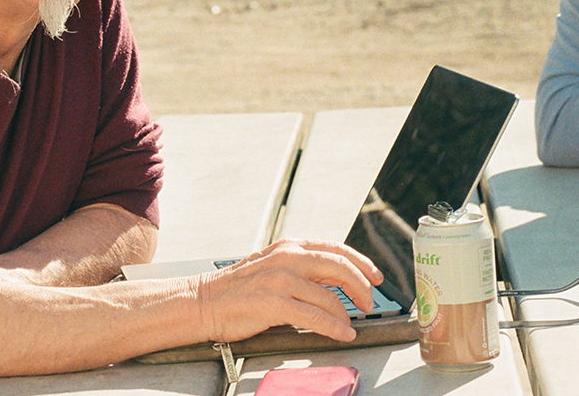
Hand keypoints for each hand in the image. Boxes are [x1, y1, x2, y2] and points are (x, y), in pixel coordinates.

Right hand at [194, 238, 382, 343]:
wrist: (203, 301)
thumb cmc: (238, 288)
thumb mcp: (274, 266)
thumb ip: (302, 268)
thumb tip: (336, 280)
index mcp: (290, 246)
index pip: (336, 248)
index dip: (361, 262)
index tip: (375, 275)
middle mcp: (288, 257)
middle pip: (339, 265)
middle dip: (361, 285)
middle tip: (370, 301)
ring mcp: (280, 278)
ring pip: (328, 293)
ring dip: (348, 311)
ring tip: (354, 323)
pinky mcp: (273, 303)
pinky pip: (313, 316)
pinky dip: (333, 326)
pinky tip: (341, 333)